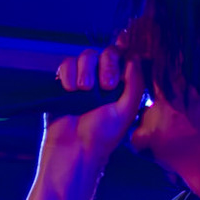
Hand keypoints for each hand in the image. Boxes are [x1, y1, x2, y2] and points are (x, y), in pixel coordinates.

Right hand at [39, 39, 144, 171]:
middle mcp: (103, 79)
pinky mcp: (64, 81)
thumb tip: (133, 57)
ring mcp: (84, 79)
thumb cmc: (104, 134)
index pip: (124, 58)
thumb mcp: (127, 110)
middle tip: (105, 86)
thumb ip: (135, 83)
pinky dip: (68, 73)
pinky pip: (67, 64)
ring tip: (83, 90)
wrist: (74, 146)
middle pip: (106, 52)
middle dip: (106, 65)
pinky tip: (69, 90)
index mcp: (121, 85)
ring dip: (86, 70)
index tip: (116, 80)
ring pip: (86, 55)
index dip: (120, 61)